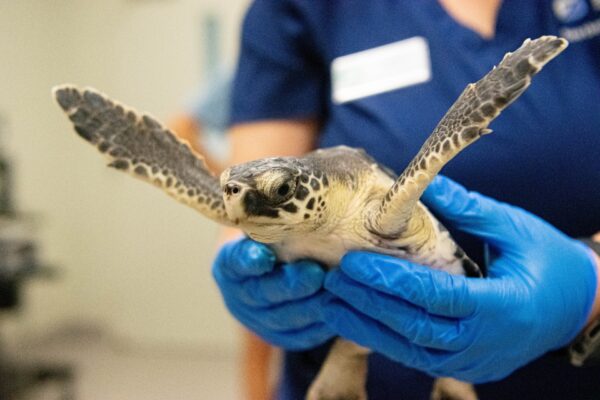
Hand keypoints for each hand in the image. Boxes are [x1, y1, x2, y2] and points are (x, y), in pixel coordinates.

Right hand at [212, 238, 333, 349]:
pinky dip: (322, 324)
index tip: (264, 255)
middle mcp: (239, 296)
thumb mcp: (267, 229)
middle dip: (292, 285)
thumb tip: (299, 213)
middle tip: (316, 272)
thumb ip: (276, 226)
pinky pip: (302, 336)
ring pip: (284, 320)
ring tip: (335, 292)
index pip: (236, 262)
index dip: (249, 261)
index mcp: (230, 266)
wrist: (273, 273)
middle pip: (263, 294)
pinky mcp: (282, 337)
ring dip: (311, 307)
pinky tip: (340, 308)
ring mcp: (258, 321)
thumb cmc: (275, 241)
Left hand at [322, 176, 597, 382]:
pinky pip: (417, 356)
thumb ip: (468, 209)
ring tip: (330, 303)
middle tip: (332, 278)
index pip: (437, 296)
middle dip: (369, 303)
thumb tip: (422, 184)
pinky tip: (356, 320)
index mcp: (505, 305)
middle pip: (416, 327)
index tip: (353, 263)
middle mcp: (487, 342)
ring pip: (411, 349)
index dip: (392, 281)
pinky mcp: (464, 365)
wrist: (575, 304)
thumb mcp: (514, 227)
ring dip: (367, 326)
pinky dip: (385, 338)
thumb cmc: (548, 260)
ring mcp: (475, 360)